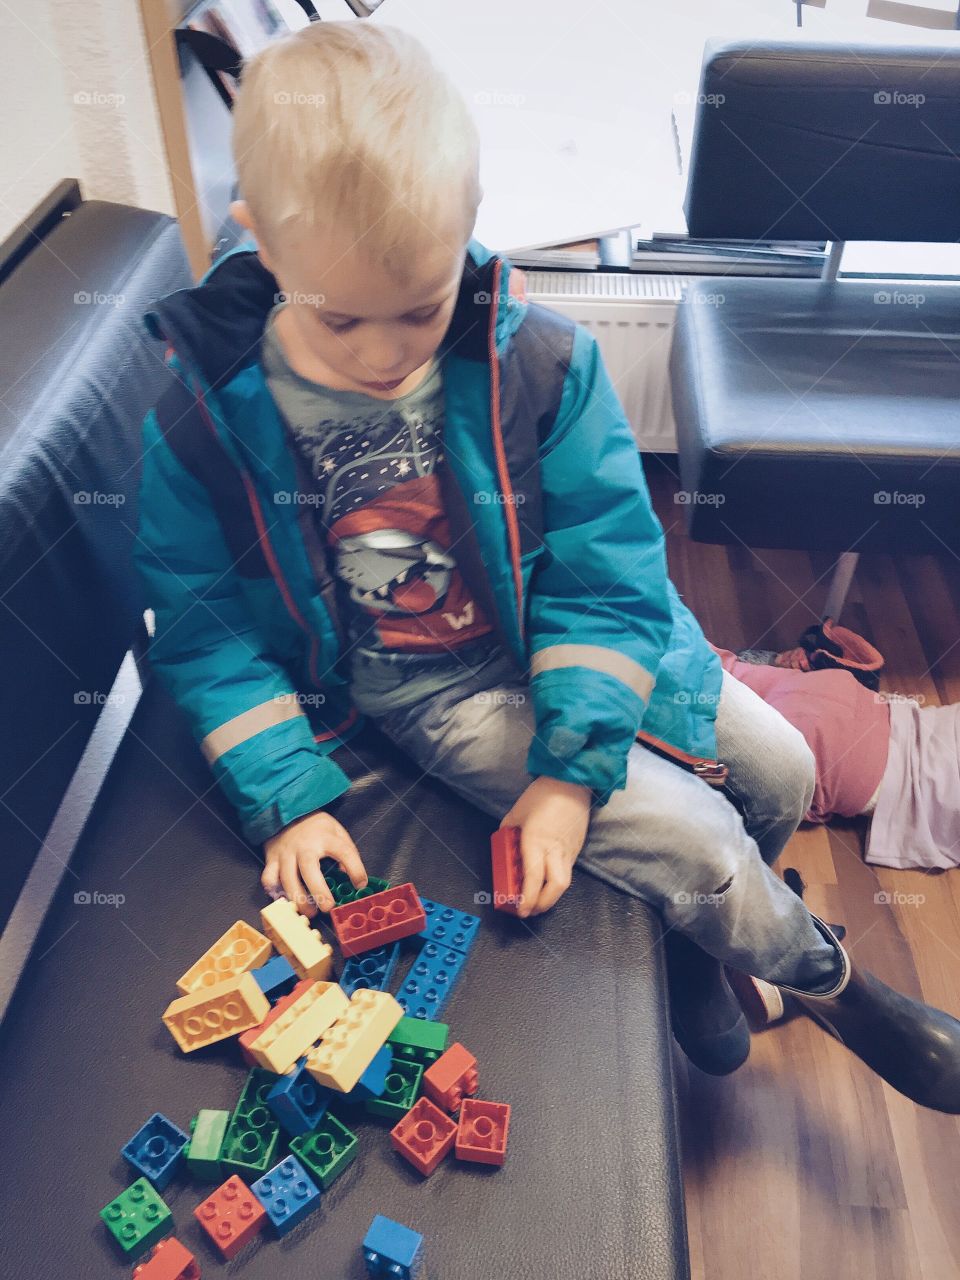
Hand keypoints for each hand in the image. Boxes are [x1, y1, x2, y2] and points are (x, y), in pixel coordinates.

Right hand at [262, 811, 366, 916]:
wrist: (287, 810)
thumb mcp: (337, 832)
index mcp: (325, 837)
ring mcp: (286, 853)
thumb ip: (347, 852)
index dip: (355, 869)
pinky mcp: (271, 858)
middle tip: (328, 907)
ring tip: (309, 912)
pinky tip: (284, 899)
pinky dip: (274, 891)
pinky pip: (269, 878)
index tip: (359, 884)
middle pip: (309, 870)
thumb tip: (352, 878)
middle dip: (318, 891)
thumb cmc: (316, 826)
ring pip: (287, 879)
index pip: (344, 852)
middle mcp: (304, 845)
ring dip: (298, 899)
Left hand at [499, 776, 591, 917]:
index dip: (527, 898)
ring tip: (538, 900)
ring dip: (551, 896)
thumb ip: (508, 834)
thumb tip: (505, 848)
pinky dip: (556, 880)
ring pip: (564, 882)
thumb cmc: (541, 795)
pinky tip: (547, 879)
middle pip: (555, 887)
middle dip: (542, 904)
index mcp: (536, 841)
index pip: (533, 878)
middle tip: (529, 910)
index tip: (520, 909)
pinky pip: (567, 870)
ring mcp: (569, 850)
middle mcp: (555, 849)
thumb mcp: (515, 814)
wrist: (571, 782)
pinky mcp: (577, 848)